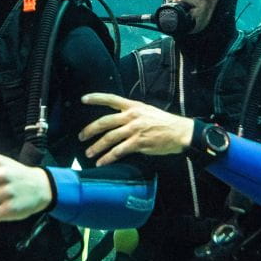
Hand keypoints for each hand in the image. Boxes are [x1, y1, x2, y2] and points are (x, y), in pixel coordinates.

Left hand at [79, 92, 194, 165]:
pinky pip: (119, 151)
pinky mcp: (139, 143)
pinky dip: (108, 158)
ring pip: (110, 138)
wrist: (180, 132)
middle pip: (105, 122)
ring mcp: (135, 130)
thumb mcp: (146, 111)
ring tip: (89, 154)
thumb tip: (117, 121)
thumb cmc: (164, 122)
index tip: (83, 99)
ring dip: (96, 147)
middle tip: (81, 137)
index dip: (96, 98)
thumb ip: (131, 114)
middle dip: (90, 130)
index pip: (111, 99)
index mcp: (133, 106)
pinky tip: (102, 163)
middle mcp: (132, 116)